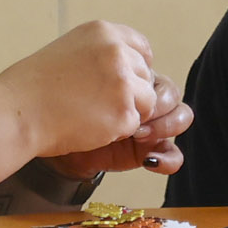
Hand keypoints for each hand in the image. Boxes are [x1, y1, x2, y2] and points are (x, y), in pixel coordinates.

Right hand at [0, 22, 178, 168]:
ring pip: (146, 102)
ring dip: (126, 112)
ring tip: (92, 113)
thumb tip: (132, 64)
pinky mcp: (123, 112)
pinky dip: (116, 130)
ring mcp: (122, 82)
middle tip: (96, 103)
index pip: (142, 48)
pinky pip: (134, 125)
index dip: (135, 69)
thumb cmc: (35, 87)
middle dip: (130, 93)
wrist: (17, 112)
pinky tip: (88, 125)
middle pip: (146, 76)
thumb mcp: (71, 49)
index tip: (119, 82)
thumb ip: (102, 52)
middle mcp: (117, 51)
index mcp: (104, 32)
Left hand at [49, 70, 190, 179]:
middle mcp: (143, 95)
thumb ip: (108, 66)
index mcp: (131, 73)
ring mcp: (148, 122)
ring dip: (165, 126)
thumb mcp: (83, 72)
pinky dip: (168, 159)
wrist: (45, 133)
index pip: (156, 71)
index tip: (123, 91)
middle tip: (132, 115)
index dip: (146, 84)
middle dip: (157, 104)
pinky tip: (150, 161)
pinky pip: (173, 154)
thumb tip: (132, 70)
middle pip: (173, 93)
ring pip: (181, 117)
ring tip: (138, 136)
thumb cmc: (59, 102)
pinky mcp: (147, 149)